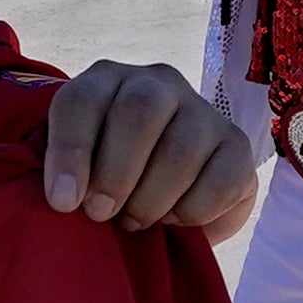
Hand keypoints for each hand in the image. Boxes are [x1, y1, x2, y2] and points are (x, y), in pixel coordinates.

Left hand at [41, 60, 259, 234]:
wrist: (168, 197)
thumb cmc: (111, 181)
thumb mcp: (80, 173)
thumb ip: (68, 178)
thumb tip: (67, 199)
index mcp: (107, 81)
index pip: (82, 100)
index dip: (70, 152)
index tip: (63, 203)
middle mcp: (158, 84)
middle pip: (139, 110)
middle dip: (115, 173)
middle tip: (102, 214)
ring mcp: (203, 112)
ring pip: (181, 150)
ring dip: (151, 200)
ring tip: (136, 221)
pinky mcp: (238, 146)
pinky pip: (219, 182)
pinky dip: (192, 212)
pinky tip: (175, 219)